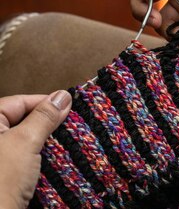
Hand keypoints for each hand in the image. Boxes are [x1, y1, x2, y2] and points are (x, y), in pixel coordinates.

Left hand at [0, 91, 71, 207]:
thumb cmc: (1, 182)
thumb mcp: (25, 142)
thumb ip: (44, 116)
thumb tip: (62, 96)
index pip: (18, 102)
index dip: (45, 102)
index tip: (69, 105)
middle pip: (23, 120)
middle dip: (48, 122)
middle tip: (72, 123)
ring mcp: (0, 157)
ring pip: (27, 140)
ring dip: (47, 142)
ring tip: (69, 142)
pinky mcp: (5, 174)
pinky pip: (26, 158)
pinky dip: (42, 158)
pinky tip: (57, 159)